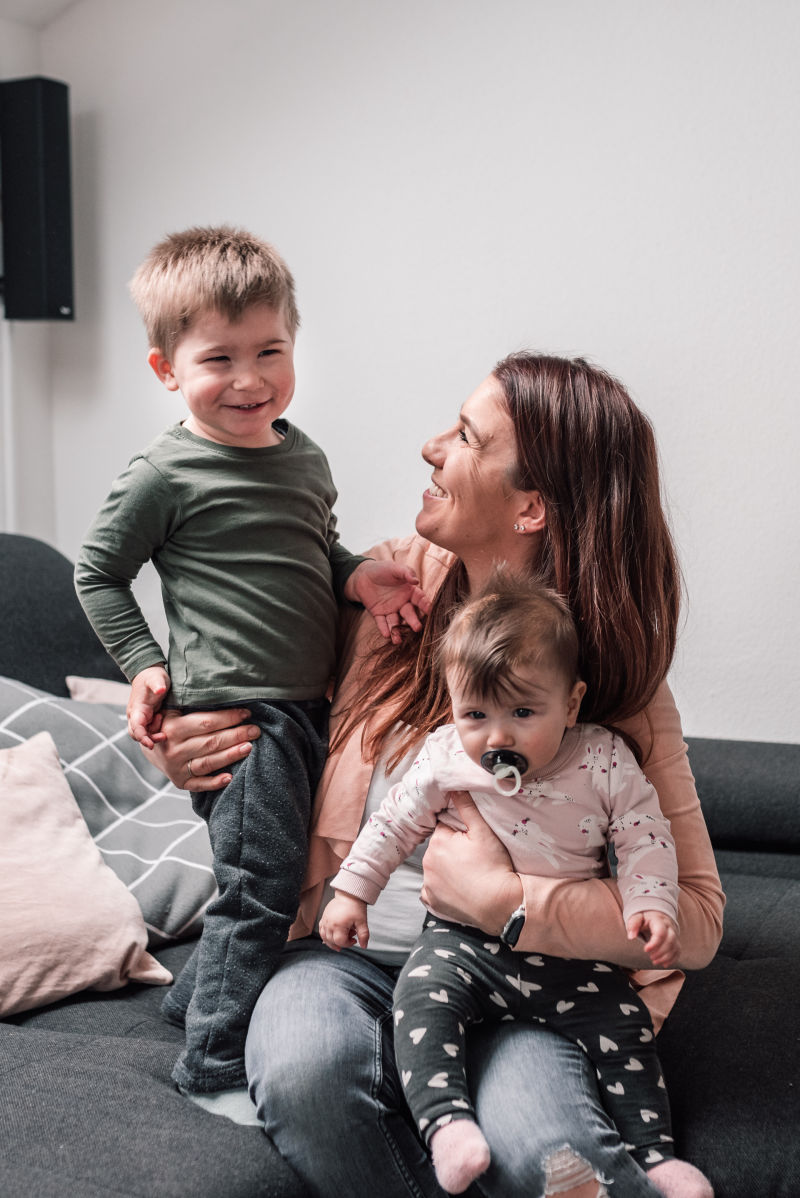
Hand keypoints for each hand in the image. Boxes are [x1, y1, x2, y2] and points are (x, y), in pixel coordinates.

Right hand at [127, 665, 169, 748]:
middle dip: (148, 739)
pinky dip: (156, 729)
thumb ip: (157, 684)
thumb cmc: (152, 676)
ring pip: (144, 733)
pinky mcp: (147, 717)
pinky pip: (149, 729)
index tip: (151, 744)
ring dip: (153, 734)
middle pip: (137, 734)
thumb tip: (160, 690)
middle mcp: (136, 715)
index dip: (142, 737)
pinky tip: (162, 718)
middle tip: (163, 736)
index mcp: (136, 709)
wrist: (149, 672)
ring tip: (162, 719)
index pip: (136, 728)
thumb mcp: (156, 678)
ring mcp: (141, 717)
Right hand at [140, 707, 260, 791]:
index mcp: (172, 727)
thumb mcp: (173, 708)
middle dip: (236, 735)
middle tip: (255, 730)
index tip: (246, 713)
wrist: (149, 745)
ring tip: (249, 747)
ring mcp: (176, 767)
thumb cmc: (169, 722)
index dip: (228, 717)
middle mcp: (173, 749)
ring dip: (231, 755)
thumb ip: (191, 702)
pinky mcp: (180, 781)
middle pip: (211, 742)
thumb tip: (225, 692)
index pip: (206, 722)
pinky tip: (230, 777)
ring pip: (208, 762)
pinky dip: (215, 782)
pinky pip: (199, 784)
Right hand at [319, 893, 369, 950]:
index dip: (348, 944)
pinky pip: (321, 930)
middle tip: (350, 935)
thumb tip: (364, 946)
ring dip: (332, 942)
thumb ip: (363, 935)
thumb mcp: (362, 921)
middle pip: (332, 941)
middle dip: (342, 942)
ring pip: (324, 937)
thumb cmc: (355, 906)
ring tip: (341, 940)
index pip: (340, 942)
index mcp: (338, 925)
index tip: (355, 940)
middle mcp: (329, 924)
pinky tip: (332, 935)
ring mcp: (325, 920)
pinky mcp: (324, 917)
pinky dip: (325, 935)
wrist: (348, 894)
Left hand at [345, 561, 430, 643]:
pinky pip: (381, 622)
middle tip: (417, 628)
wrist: (363, 575)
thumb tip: (416, 581)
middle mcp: (402, 603)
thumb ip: (406, 573)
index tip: (430, 611)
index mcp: (410, 592)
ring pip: (395, 621)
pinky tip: (386, 634)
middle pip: (409, 613)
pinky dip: (383, 628)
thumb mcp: (396, 568)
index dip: (425, 605)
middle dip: (413, 621)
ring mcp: (391, 609)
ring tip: (398, 640)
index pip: (420, 599)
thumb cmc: (382, 570)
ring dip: (397, 631)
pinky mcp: (378, 613)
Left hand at [420, 791, 521, 935]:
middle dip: (451, 851)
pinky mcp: (432, 902)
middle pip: (438, 849)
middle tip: (473, 860)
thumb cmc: (494, 866)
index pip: (445, 829)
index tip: (472, 844)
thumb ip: (466, 807)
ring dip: (446, 870)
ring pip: (436, 868)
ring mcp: (428, 884)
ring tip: (468, 876)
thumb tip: (453, 787)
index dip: (459, 835)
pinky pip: (433, 890)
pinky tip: (459, 889)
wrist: (500, 904)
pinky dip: (442, 889)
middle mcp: (427, 862)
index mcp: (438, 842)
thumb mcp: (483, 832)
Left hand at [626, 910, 679, 967]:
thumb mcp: (637, 917)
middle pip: (670, 940)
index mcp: (659, 920)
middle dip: (661, 951)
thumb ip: (633, 924)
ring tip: (655, 961)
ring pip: (675, 947)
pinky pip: (678, 951)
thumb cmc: (644, 918)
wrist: (655, 914)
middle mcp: (669, 927)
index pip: (660, 933)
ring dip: (666, 957)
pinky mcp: (675, 941)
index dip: (654, 943)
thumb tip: (631, 937)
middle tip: (651, 957)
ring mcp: (674, 934)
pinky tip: (664, 964)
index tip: (645, 950)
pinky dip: (672, 959)